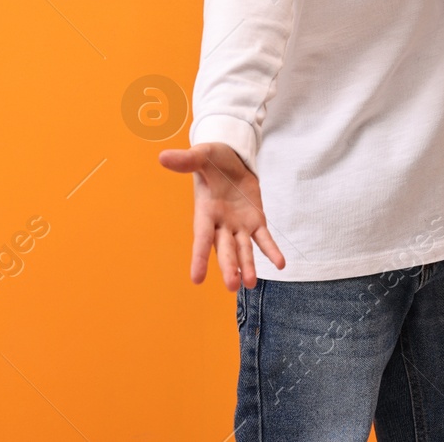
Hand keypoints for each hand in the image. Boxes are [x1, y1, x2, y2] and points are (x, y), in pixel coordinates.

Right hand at [157, 142, 285, 290]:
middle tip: (232, 287)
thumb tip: (162, 157)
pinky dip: (271, 251)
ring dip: (248, 266)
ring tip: (251, 284)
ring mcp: (238, 225)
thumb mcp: (201, 156)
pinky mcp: (255, 220)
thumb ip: (186, 160)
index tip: (196, 279)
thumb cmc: (212, 158)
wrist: (231, 158)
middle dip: (229, 267)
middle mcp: (221, 223)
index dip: (199, 257)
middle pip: (225, 249)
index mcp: (205, 211)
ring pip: (244, 249)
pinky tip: (280, 264)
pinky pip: (264, 238)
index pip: (202, 237)